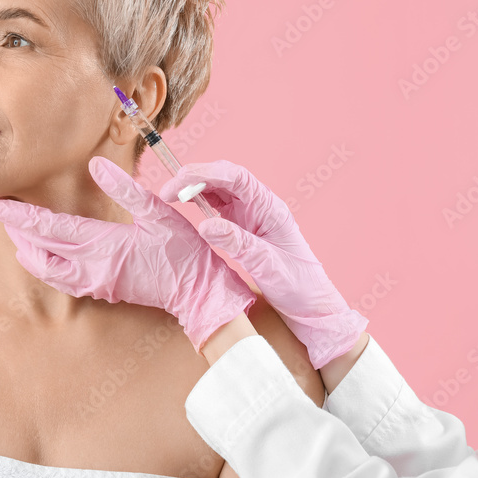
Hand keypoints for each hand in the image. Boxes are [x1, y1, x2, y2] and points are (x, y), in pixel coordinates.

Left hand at [0, 156, 256, 351]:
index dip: (19, 215)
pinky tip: (43, 255)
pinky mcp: (102, 291)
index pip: (48, 227)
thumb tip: (96, 163)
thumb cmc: (183, 252)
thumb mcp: (158, 213)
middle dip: (16, 229)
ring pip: (45, 269)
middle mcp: (90, 267)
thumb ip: (125, 187)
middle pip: (39, 248)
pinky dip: (44, 265)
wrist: (198, 296)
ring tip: (17, 230)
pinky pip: (61, 280)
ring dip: (27, 249)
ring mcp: (95, 283)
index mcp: (101, 244)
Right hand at [159, 160, 367, 368]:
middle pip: (224, 177)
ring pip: (219, 188)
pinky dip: (199, 200)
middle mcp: (260, 204)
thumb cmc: (296, 284)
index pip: (235, 178)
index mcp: (270, 207)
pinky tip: (185, 205)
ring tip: (170, 196)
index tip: (178, 184)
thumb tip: (205, 225)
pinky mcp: (243, 224)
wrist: (310, 303)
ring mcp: (251, 213)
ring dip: (195, 187)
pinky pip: (218, 204)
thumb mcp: (267, 265)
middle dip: (194, 177)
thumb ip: (237, 242)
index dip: (205, 174)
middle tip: (167, 191)